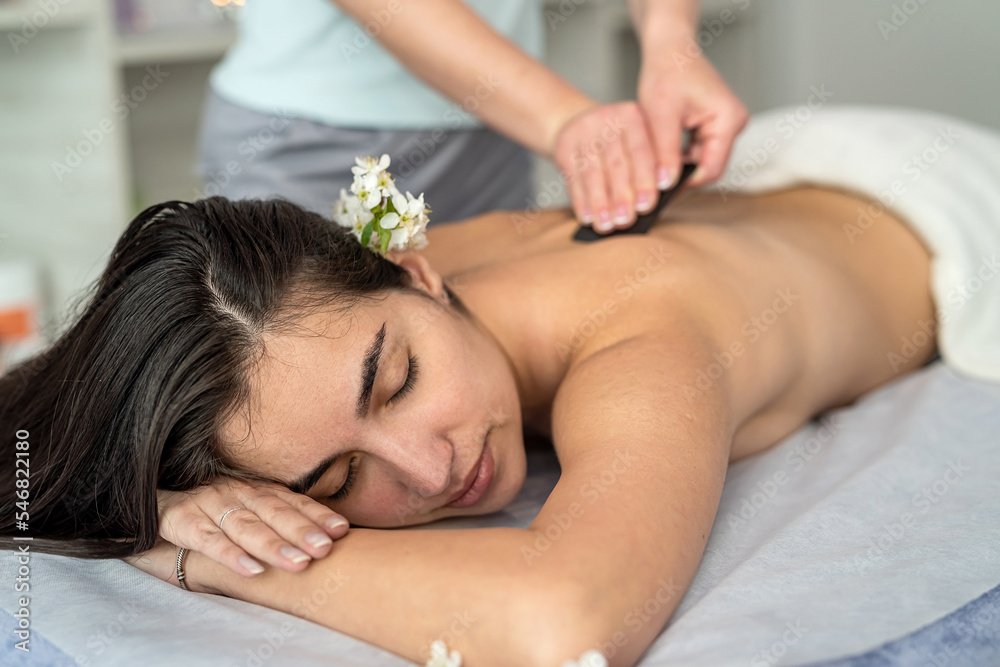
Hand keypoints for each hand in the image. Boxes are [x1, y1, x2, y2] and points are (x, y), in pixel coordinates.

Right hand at [156, 477, 349, 577]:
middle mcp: (237, 492)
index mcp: (256, 489)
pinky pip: (209, 540)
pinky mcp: (183, 520)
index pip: (292, 501)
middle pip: (274, 513)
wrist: (153, 502)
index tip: (341, 530)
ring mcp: (210, 504)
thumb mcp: (246, 505)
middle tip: (326, 548)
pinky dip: (231, 555)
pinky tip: (252, 570)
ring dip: (274, 545)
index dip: (317, 514)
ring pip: (246, 526)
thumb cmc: (212, 508)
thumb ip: (279, 515)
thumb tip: (327, 534)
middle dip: (302, 530)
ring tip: (299, 563)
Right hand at [550, 101, 658, 234]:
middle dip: (623, 195)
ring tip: (607, 225)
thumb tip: (674, 193)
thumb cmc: (621, 145)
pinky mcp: (565, 147)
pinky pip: (574, 179)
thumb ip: (657, 165)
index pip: (643, 150)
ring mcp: (584, 132)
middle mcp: (609, 119)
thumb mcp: (640, 141)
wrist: (578, 123)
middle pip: (617, 163)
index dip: (647, 177)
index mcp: (635, 116)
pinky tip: (588, 218)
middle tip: (627, 220)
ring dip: (600, 203)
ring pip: (593, 173)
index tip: (652, 201)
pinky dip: (581, 201)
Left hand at [638, 46, 747, 188]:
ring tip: (654, 165)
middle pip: (709, 167)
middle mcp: (735, 124)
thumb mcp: (661, 116)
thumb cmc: (666, 73)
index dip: (685, 183)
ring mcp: (727, 125)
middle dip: (682, 174)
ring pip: (702, 160)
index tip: (659, 190)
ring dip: (679, 164)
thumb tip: (666, 186)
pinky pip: (700, 150)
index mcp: (729, 120)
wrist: (670, 49)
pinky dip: (681, 155)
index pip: (711, 169)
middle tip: (653, 182)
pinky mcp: (716, 125)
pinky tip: (662, 154)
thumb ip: (665, 153)